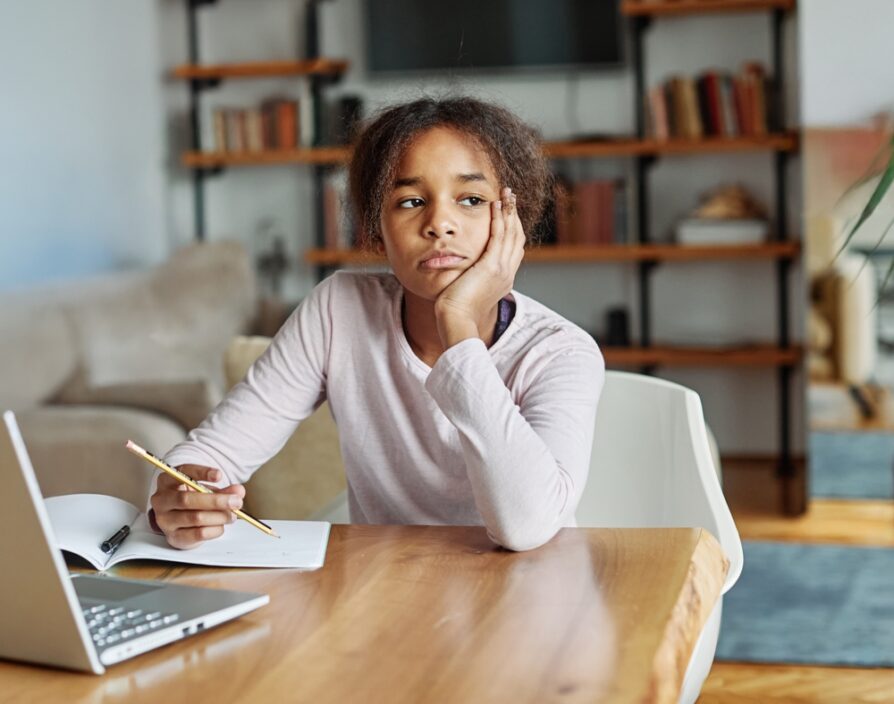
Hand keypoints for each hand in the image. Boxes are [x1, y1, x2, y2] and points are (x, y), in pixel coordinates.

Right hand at [149, 465, 244, 549]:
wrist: (181, 520)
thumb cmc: (193, 500)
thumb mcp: (207, 490)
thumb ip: (223, 490)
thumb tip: (238, 491)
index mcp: (167, 480)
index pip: (182, 473)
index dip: (201, 473)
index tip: (219, 475)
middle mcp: (162, 500)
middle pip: (187, 499)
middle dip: (216, 501)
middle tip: (236, 501)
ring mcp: (165, 520)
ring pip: (195, 518)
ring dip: (219, 516)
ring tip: (232, 514)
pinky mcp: (174, 537)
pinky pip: (198, 534)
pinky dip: (215, 529)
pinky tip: (221, 525)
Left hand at [435, 187, 524, 347]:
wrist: (457, 321)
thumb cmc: (456, 311)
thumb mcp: (469, 291)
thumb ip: (471, 279)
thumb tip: (463, 272)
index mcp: (504, 279)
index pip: (514, 248)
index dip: (512, 228)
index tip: (507, 212)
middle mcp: (507, 273)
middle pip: (518, 237)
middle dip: (514, 214)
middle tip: (511, 196)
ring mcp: (502, 269)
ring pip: (511, 233)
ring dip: (509, 210)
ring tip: (506, 193)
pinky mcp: (491, 266)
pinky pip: (499, 236)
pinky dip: (499, 219)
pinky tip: (494, 205)